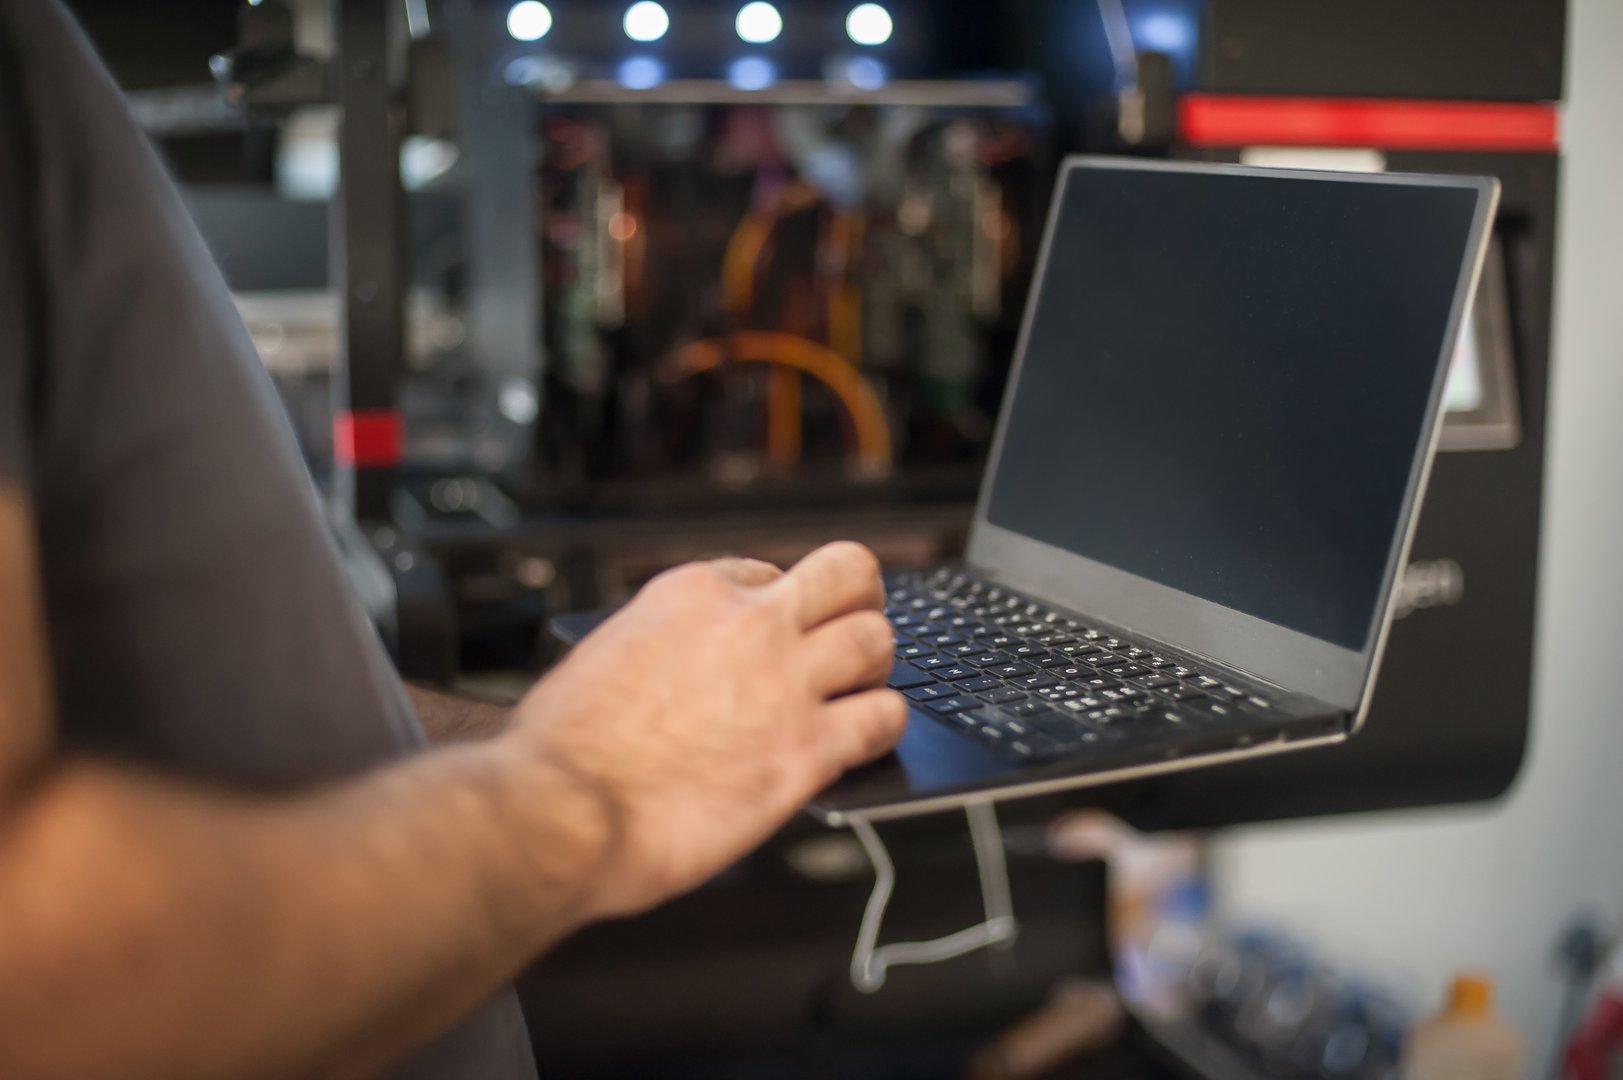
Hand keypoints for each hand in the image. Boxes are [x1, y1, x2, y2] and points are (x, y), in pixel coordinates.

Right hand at [506, 541, 905, 919]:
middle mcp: (750, 624)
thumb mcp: (608, 656)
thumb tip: (685, 664)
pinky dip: (884, 728)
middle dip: (859, 601)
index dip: (781, 607)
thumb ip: (664, 647)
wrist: (560, 810)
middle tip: (852, 632)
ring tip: (860, 693)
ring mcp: (785, 683)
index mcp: (694, 593)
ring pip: (878, 639)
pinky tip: (864, 742)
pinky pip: (885, 718)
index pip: (770, 572)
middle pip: (850, 574)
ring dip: (875, 667)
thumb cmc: (564, 751)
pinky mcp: (808, 750)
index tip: (779, 635)